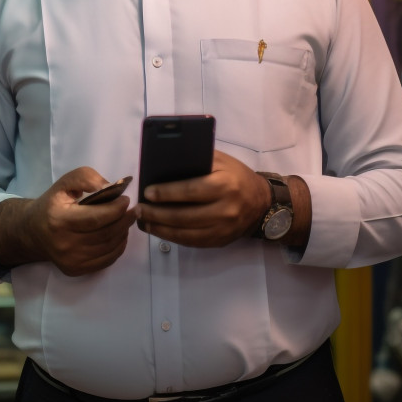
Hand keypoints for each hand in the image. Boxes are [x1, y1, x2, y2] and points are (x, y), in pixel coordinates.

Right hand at [0, 167, 135, 276]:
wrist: (33, 232)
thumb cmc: (52, 204)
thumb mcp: (64, 183)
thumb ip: (86, 178)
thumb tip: (109, 187)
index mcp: (59, 220)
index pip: (96, 218)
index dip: (116, 209)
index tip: (126, 200)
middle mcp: (64, 244)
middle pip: (106, 234)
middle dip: (125, 220)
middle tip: (135, 210)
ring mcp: (70, 260)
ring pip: (109, 248)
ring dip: (124, 233)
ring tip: (128, 220)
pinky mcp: (76, 270)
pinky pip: (106, 260)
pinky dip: (118, 247)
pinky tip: (119, 235)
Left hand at [135, 150, 269, 246]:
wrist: (261, 203)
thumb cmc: (236, 176)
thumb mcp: (221, 161)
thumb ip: (197, 159)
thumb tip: (165, 161)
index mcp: (225, 185)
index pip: (191, 191)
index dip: (167, 193)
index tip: (148, 192)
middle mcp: (225, 210)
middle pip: (184, 216)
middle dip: (157, 214)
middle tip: (140, 209)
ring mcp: (222, 229)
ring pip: (185, 233)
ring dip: (160, 228)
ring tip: (144, 221)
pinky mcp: (219, 241)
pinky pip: (191, 242)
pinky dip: (172, 237)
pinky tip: (159, 230)